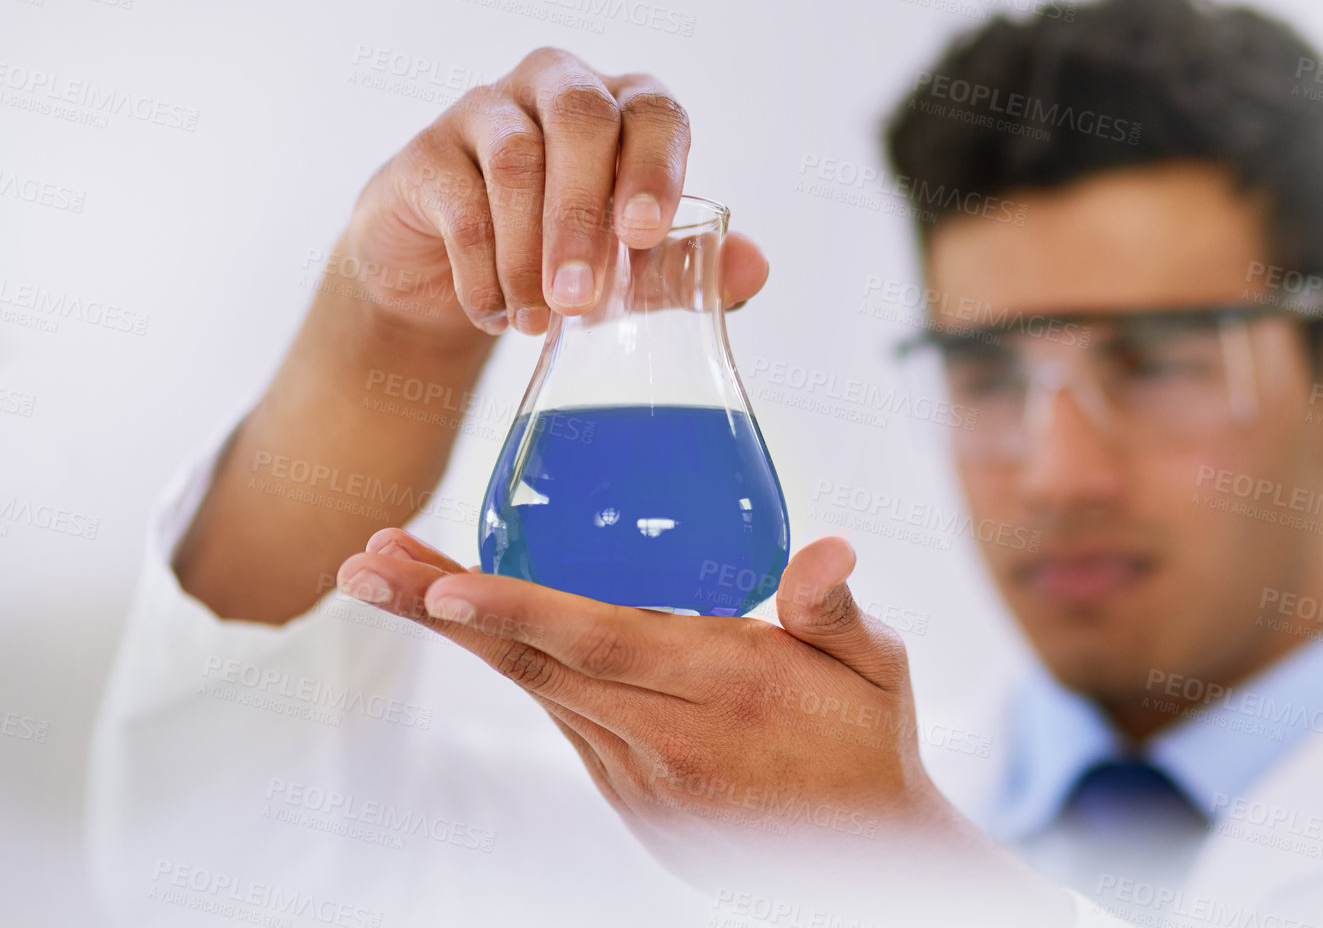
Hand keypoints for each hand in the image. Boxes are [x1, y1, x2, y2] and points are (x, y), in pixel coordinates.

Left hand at [334, 532, 1072, 925]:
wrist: (866, 854)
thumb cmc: (868, 740)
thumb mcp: (878, 667)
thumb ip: (836, 608)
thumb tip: (825, 549)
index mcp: (725, 687)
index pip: (598, 642)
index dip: (514, 611)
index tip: (438, 586)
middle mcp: (667, 736)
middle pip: (535, 666)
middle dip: (442, 611)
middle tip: (364, 564)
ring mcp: (639, 777)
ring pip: (537, 693)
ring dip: (464, 634)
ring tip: (397, 578)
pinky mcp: (630, 798)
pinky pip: (564, 719)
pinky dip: (514, 667)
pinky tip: (478, 624)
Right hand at [338, 46, 767, 341]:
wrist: (452, 285)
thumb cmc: (563, 262)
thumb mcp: (634, 271)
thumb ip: (693, 267)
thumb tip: (755, 268)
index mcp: (623, 108)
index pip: (655, 110)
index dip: (655, 165)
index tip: (646, 235)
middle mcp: (558, 89)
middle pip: (582, 117)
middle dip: (585, 214)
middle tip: (584, 297)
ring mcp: (487, 112)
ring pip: (516, 158)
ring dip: (530, 251)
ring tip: (542, 321)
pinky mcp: (425, 152)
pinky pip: (458, 198)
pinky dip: (481, 267)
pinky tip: (496, 314)